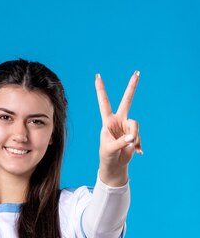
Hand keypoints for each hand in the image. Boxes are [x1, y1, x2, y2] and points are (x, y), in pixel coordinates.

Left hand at [95, 71, 141, 185]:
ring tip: (129, 146)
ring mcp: (127, 126)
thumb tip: (132, 138)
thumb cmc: (107, 156)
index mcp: (107, 121)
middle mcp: (118, 120)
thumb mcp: (109, 149)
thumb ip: (120, 143)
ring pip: (135, 125)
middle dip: (132, 87)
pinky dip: (139, 145)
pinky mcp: (135, 134)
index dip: (101, 90)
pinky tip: (137, 152)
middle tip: (137, 72)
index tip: (97, 76)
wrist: (115, 165)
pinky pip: (140, 136)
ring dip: (134, 137)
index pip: (104, 103)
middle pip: (127, 101)